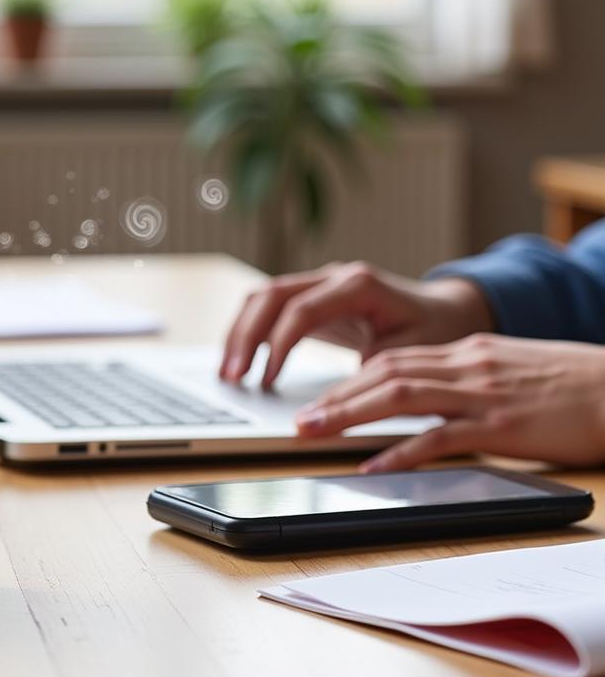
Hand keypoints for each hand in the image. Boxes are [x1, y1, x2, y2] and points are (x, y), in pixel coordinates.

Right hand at [220, 261, 491, 386]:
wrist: (448, 311)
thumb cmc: (436, 332)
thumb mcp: (411, 355)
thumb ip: (372, 370)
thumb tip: (335, 401)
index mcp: (358, 284)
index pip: (301, 309)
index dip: (278, 346)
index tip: (266, 381)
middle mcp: (333, 274)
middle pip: (270, 295)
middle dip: (245, 337)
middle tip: (232, 377)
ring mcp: (320, 282)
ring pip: (263, 296)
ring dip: (241, 333)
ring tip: (228, 373)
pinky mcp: (312, 296)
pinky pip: (270, 307)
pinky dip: (252, 331)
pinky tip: (243, 361)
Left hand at [295, 334, 604, 471]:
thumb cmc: (569, 385)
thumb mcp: (506, 371)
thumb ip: (464, 381)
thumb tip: (425, 405)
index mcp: (464, 352)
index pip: (392, 361)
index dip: (349, 382)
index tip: (319, 401)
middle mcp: (465, 366)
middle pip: (384, 375)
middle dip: (335, 397)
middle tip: (298, 420)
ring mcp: (482, 394)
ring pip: (400, 397)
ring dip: (349, 415)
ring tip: (312, 433)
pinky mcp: (502, 425)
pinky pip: (441, 438)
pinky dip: (401, 452)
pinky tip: (373, 466)